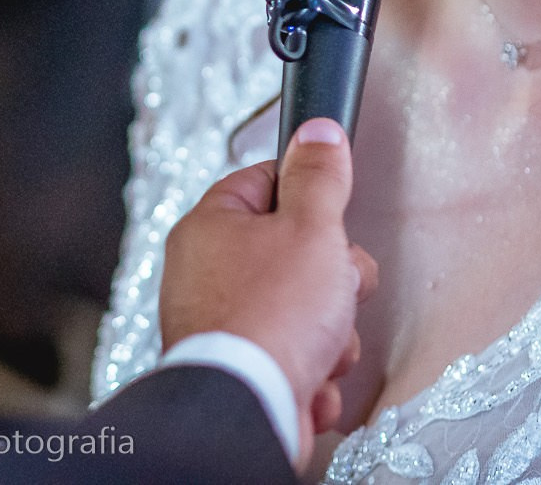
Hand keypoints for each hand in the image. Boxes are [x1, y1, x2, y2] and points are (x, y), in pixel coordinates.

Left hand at [159, 117, 376, 467]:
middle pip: (294, 254)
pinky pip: (293, 361)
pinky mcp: (240, 371)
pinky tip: (309, 383)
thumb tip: (318, 132)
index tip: (333, 214)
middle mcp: (205, 273)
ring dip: (330, 336)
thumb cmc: (269, 320)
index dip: (310, 197)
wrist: (248, 408)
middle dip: (332, 283)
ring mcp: (220, 325)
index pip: (266, 181)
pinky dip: (311, 376)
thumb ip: (320, 178)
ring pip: (303, 314)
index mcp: (211, 226)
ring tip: (321, 346)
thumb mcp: (311, 229)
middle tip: (335, 290)